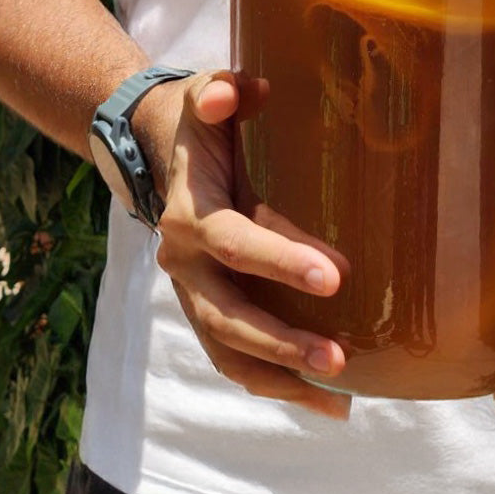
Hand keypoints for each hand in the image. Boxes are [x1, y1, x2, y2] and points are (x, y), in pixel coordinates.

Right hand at [152, 71, 351, 419]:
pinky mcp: (208, 309)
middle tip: (338, 357)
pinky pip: (236, 359)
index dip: (281, 259)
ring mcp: (193, 293)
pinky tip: (329, 402)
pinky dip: (277, 385)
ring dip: (281, 377)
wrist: (155, 148)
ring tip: (340, 398)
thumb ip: (220, 91)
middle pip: (229, 315)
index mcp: (190, 214)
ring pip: (229, 351)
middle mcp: (184, 263)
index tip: (336, 274)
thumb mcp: (205, 93)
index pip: (236, 243)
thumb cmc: (198, 120)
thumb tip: (237, 94)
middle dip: (282, 340)